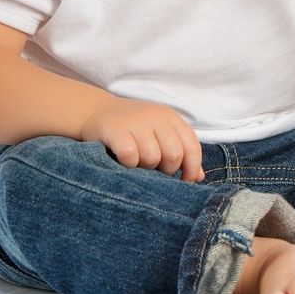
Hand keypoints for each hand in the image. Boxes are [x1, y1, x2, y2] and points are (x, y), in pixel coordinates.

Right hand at [81, 96, 205, 182]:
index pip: (192, 146)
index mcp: (171, 118)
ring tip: (137, 163)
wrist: (95, 111)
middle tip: (154, 170)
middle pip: (174, 155)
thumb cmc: (133, 128)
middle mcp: (156, 117)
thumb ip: (181, 152)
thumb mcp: (159, 133)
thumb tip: (199, 177)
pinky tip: (122, 161)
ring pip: (152, 158)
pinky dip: (128, 164)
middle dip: (166, 170)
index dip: (192, 168)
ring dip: (145, 168)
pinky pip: (130, 156)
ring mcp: (136, 122)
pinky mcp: (115, 130)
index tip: (185, 182)